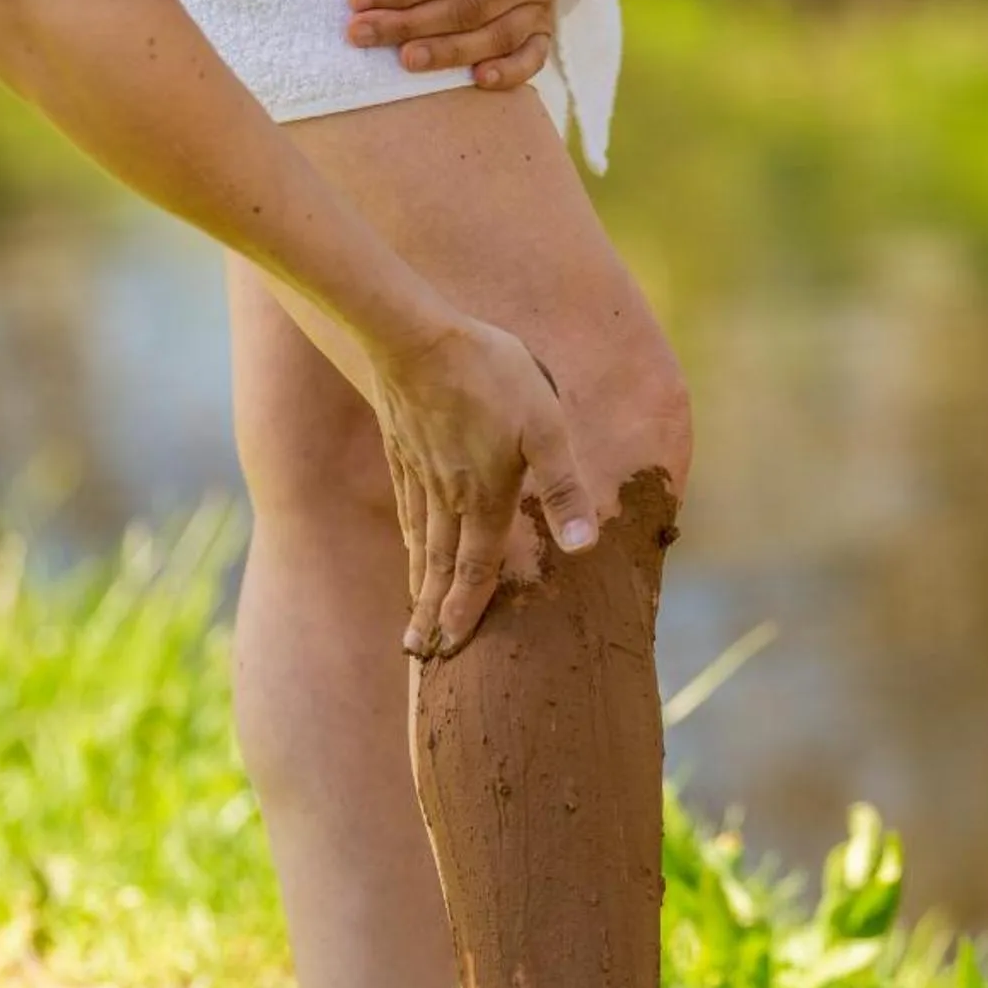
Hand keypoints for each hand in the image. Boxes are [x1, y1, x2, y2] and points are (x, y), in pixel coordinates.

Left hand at [347, 0, 556, 92]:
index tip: (358, 0)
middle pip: (461, 6)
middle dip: (407, 21)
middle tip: (364, 33)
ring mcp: (535, 8)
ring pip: (492, 34)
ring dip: (447, 50)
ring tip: (407, 59)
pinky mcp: (543, 35)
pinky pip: (531, 58)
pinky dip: (509, 71)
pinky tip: (479, 79)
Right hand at [370, 315, 597, 656]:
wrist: (415, 335)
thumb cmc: (490, 375)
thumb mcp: (545, 426)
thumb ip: (565, 487)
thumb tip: (584, 547)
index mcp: (484, 497)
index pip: (476, 568)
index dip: (466, 610)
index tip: (451, 647)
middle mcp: (447, 497)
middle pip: (440, 568)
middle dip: (431, 613)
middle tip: (418, 653)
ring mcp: (420, 474)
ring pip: (419, 542)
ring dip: (417, 583)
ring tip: (411, 614)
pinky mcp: (403, 449)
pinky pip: (406, 508)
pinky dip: (407, 538)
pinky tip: (408, 544)